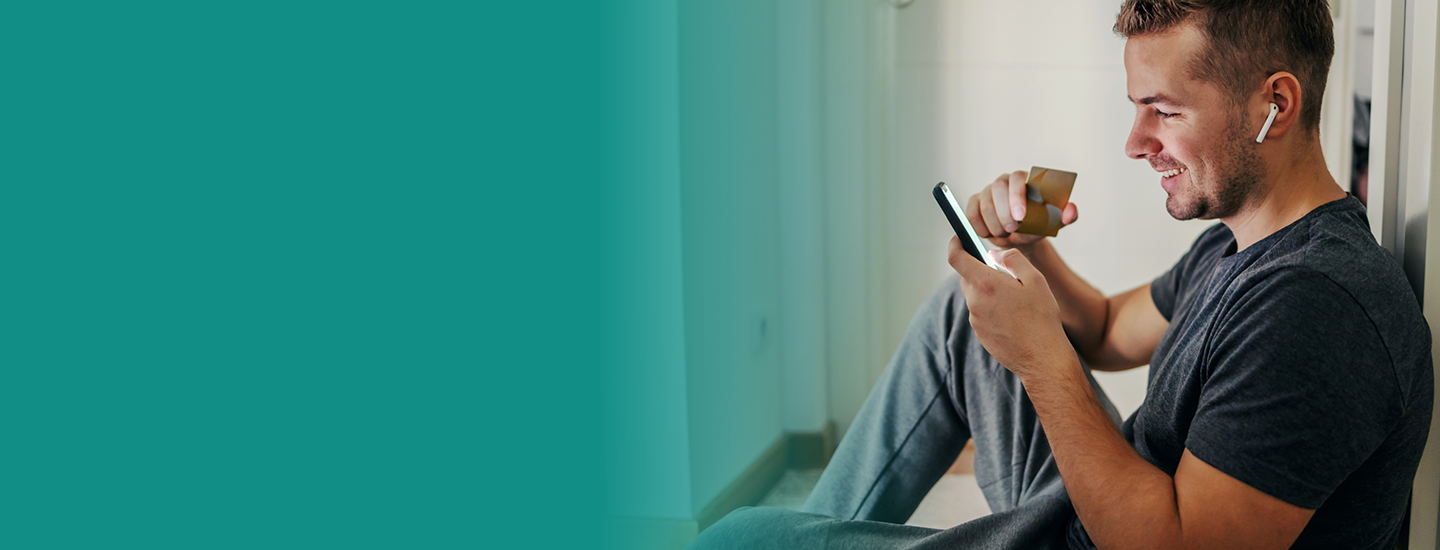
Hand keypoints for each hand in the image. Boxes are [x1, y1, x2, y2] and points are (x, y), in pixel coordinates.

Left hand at [947, 239, 1072, 379]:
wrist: (1043, 359)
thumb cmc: (1042, 318)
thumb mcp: (1034, 280)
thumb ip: (1012, 260)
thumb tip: (993, 254)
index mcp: (985, 284)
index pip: (956, 258)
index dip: (955, 244)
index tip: (959, 238)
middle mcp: (974, 302)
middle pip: (967, 277)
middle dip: (980, 269)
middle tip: (1004, 273)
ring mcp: (975, 320)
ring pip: (975, 296)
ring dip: (988, 291)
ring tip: (1015, 299)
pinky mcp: (980, 334)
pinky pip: (981, 313)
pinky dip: (991, 308)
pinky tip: (1014, 317)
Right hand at [966, 170, 1079, 249]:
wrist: (1020, 239)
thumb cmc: (1036, 227)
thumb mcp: (1053, 223)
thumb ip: (1065, 216)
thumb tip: (1071, 210)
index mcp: (1025, 181)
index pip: (1018, 178)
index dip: (1017, 195)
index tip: (1021, 216)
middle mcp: (1005, 182)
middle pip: (997, 188)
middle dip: (1004, 212)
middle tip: (1012, 230)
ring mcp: (987, 192)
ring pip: (984, 203)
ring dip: (994, 223)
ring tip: (1005, 234)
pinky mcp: (975, 203)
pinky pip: (972, 213)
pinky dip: (981, 227)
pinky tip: (991, 233)